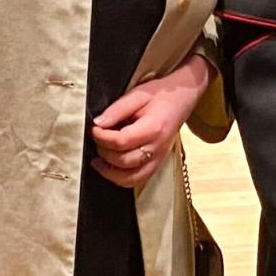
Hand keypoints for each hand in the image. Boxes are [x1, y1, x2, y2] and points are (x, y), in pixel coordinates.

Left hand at [92, 53, 211, 188]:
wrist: (181, 100)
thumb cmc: (160, 95)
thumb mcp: (138, 95)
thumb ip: (117, 109)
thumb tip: (97, 123)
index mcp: (153, 128)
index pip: (122, 141)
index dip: (102, 137)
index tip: (93, 129)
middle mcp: (157, 148)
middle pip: (124, 161)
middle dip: (104, 152)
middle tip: (96, 140)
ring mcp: (159, 158)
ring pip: (131, 178)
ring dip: (110, 173)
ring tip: (97, 161)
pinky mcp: (157, 163)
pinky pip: (139, 180)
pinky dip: (122, 178)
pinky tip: (110, 168)